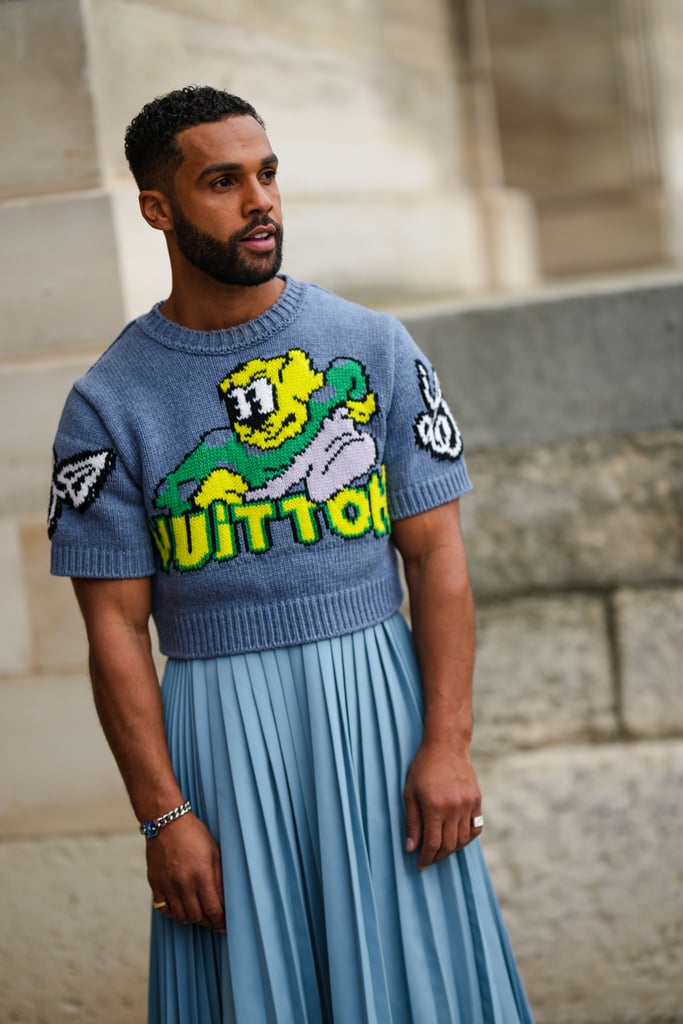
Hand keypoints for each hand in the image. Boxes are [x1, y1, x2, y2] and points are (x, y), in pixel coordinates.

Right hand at [147, 814, 224, 931]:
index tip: (225, 926)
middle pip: (197, 916)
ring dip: (192, 919)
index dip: (221, 922)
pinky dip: (175, 913)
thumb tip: (225, 899)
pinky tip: (182, 910)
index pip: (213, 909)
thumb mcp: (214, 852)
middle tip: (215, 923)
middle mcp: (184, 882)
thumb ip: (219, 877)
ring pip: (181, 915)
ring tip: (200, 916)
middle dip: (209, 922)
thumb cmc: (194, 833)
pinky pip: (164, 908)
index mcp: (202, 873)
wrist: (166, 821)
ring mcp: (167, 884)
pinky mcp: (155, 883)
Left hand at [403, 740, 482, 870]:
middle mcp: (453, 808)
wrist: (446, 745)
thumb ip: (412, 822)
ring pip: (463, 839)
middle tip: (428, 860)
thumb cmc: (423, 767)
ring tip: (440, 850)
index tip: (420, 865)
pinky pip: (475, 828)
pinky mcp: (477, 800)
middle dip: (437, 857)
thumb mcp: (410, 792)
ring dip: (452, 850)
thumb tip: (411, 848)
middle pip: (449, 845)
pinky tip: (456, 838)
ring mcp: (468, 804)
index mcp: (434, 807)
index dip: (426, 858)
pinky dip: (467, 838)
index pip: (433, 844)